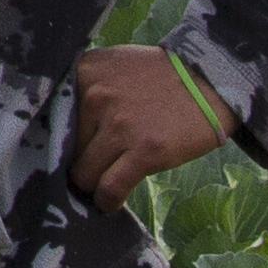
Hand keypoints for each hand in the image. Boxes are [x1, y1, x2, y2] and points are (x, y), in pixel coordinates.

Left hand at [71, 45, 230, 204]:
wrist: (213, 80)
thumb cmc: (163, 76)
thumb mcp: (117, 65)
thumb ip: (88, 87)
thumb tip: (60, 128)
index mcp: (86, 71)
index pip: (54, 117)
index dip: (60, 138)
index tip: (66, 150)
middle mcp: (96, 96)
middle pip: (68, 148)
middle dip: (80, 161)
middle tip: (93, 168)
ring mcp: (120, 125)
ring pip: (84, 173)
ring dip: (92, 185)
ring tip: (102, 187)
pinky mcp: (145, 151)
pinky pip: (109, 189)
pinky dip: (107, 202)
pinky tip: (111, 203)